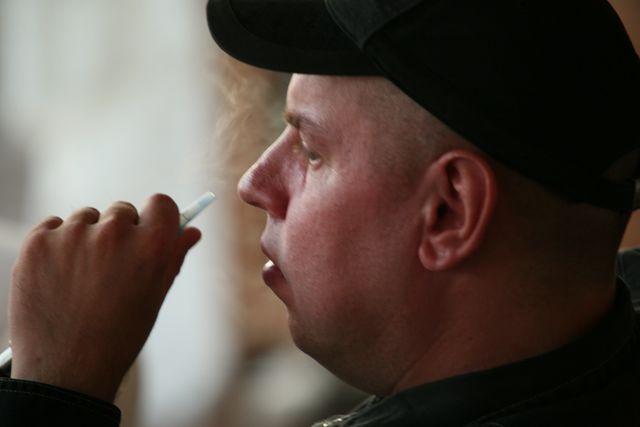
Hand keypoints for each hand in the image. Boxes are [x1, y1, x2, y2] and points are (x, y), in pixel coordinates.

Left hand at [8, 194, 201, 401]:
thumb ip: (173, 257)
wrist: (66, 369)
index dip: (157, 217)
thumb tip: (191, 231)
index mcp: (152, 246)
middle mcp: (115, 233)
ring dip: (87, 238)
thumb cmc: (119, 335)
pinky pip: (54, 227)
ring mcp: (74, 235)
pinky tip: (59, 276)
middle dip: (121, 232)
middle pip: (123, 211)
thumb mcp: (155, 296)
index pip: (161, 203)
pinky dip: (56, 245)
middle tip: (111, 267)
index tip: (149, 229)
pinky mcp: (39, 242)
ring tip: (82, 278)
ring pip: (86, 219)